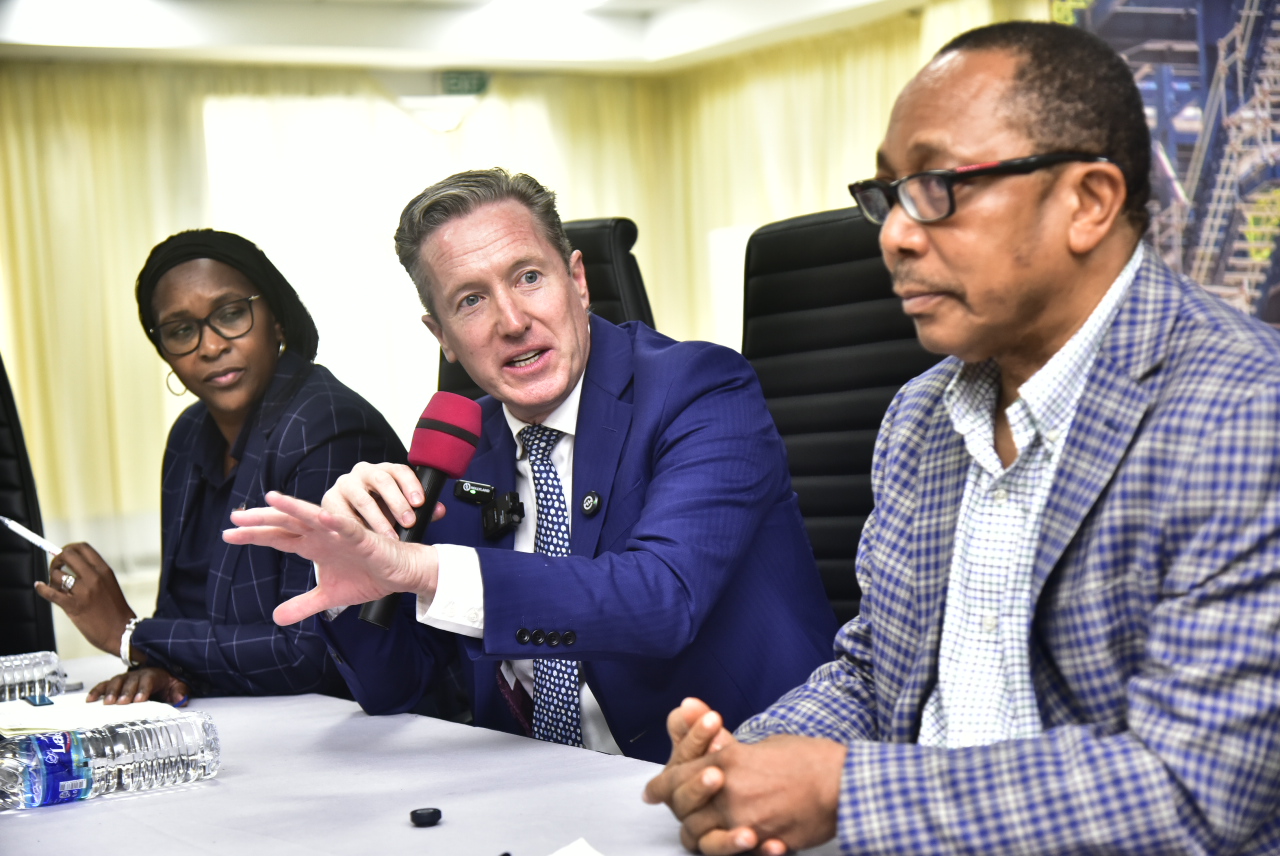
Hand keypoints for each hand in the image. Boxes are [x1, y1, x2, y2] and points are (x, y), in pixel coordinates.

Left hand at [33, 542, 135, 653]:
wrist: (121, 631)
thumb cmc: (115, 610)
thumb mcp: (109, 585)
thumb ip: (93, 575)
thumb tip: (70, 566)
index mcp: (104, 570)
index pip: (83, 547)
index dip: (69, 547)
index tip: (64, 554)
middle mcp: (93, 577)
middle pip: (68, 554)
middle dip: (57, 559)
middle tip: (56, 567)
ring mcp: (83, 591)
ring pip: (57, 574)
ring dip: (51, 578)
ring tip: (55, 586)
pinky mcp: (73, 606)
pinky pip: (50, 592)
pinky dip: (41, 588)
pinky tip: (39, 587)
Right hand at [88, 667, 188, 705]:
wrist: (157, 676)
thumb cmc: (165, 684)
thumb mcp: (176, 686)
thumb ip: (180, 692)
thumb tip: (180, 699)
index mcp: (152, 675)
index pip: (148, 680)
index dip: (143, 689)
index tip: (140, 700)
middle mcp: (136, 675)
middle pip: (130, 682)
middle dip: (126, 692)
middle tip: (122, 703)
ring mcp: (124, 678)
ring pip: (116, 682)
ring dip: (110, 692)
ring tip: (107, 703)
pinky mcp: (115, 683)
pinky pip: (103, 685)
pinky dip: (96, 691)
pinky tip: (90, 700)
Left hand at [225, 491, 441, 624]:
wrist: (400, 574)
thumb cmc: (368, 576)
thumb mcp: (328, 596)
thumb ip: (303, 604)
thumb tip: (276, 617)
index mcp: (312, 545)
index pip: (278, 538)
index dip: (254, 536)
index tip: (227, 535)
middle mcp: (322, 535)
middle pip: (287, 523)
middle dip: (262, 520)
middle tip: (235, 517)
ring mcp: (340, 534)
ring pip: (312, 516)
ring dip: (292, 507)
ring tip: (271, 498)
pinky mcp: (362, 537)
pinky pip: (347, 527)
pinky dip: (335, 521)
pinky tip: (322, 516)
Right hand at [321, 461, 445, 537]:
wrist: (349, 517)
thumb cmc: (379, 510)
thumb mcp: (400, 508)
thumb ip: (421, 510)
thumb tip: (440, 510)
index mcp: (384, 470)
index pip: (400, 471)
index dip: (411, 485)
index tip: (420, 503)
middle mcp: (364, 472)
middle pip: (383, 481)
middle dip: (398, 503)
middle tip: (409, 523)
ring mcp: (345, 484)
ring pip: (363, 498)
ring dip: (379, 519)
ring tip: (390, 537)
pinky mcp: (330, 500)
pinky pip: (343, 513)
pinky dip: (356, 526)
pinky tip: (365, 537)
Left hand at [645, 700, 843, 854]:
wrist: (843, 782)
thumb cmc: (806, 758)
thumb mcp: (760, 741)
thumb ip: (719, 737)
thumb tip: (685, 707)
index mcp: (727, 762)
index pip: (677, 778)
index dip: (661, 787)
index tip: (652, 792)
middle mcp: (731, 793)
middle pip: (686, 813)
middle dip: (683, 812)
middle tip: (684, 811)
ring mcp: (747, 821)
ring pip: (705, 839)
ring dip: (704, 834)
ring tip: (711, 829)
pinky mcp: (765, 842)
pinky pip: (738, 852)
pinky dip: (735, 849)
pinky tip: (741, 841)